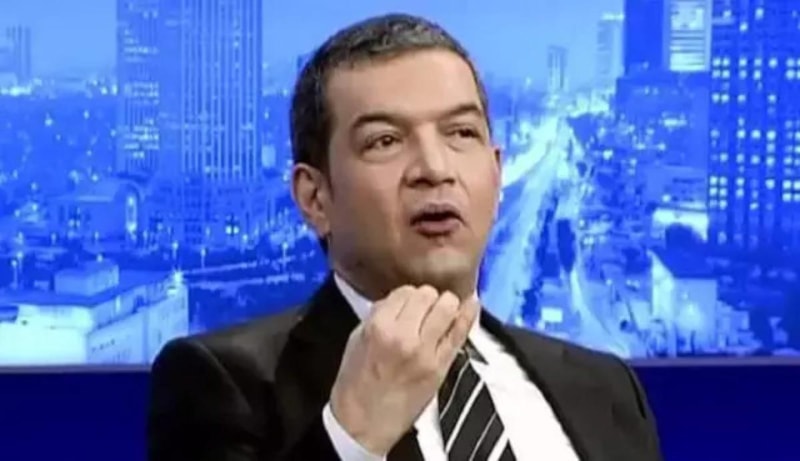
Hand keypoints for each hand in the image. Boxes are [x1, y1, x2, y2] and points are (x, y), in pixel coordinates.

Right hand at [329, 285, 478, 454]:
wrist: (364, 423)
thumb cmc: (356, 383)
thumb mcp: (356, 340)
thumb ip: (378, 316)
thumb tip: (400, 301)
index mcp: (378, 327)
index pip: (404, 292)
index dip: (407, 295)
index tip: (407, 303)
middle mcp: (404, 335)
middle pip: (428, 295)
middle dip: (428, 297)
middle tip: (425, 307)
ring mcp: (426, 351)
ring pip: (447, 307)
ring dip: (447, 304)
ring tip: (444, 309)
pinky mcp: (442, 366)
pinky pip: (460, 333)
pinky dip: (468, 315)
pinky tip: (472, 303)